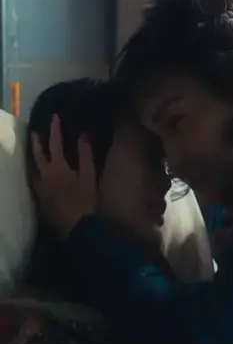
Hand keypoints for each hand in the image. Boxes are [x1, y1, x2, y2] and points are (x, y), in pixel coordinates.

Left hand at [32, 114, 96, 238]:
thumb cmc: (85, 200)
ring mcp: (41, 187)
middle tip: (34, 131)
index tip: (55, 116)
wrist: (75, 227)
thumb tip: (83, 133)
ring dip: (34, 156)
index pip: (55, 143)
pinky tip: (39, 172)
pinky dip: (36, 171)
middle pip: (38, 154)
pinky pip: (35, 179)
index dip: (55, 129)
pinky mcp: (41, 198)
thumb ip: (86, 154)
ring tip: (35, 150)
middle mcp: (45, 175)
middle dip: (36, 141)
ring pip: (33, 167)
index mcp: (58, 167)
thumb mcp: (89, 175)